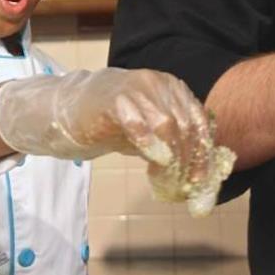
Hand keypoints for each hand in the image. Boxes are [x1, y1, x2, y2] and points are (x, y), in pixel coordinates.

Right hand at [0, 68, 234, 214]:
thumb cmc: (117, 125)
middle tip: (181, 189)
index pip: (199, 123)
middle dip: (188, 162)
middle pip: (186, 126)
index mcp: (174, 90)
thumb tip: (202, 183)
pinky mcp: (114, 99)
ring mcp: (137, 88)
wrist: (71, 111)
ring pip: (167, 125)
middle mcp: (160, 84)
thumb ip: (175, 150)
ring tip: (163, 181)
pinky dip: (149, 143)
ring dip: (171, 158)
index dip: (203, 156)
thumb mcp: (153, 137)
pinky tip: (154, 161)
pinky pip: (137, 121)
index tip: (201, 185)